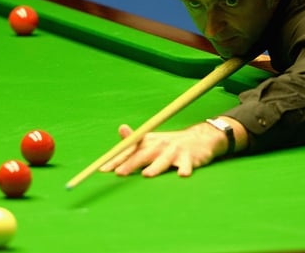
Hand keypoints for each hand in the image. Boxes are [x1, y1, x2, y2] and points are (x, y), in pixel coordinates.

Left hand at [99, 123, 225, 177]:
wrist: (200, 138)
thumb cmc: (170, 144)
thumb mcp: (152, 140)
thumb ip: (134, 140)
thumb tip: (121, 129)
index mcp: (149, 142)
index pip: (130, 150)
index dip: (116, 160)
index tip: (104, 169)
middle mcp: (160, 145)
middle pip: (143, 155)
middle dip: (131, 164)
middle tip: (119, 173)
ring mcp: (175, 151)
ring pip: (164, 160)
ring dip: (156, 167)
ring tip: (147, 174)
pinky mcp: (190, 158)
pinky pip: (187, 165)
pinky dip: (185, 169)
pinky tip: (182, 175)